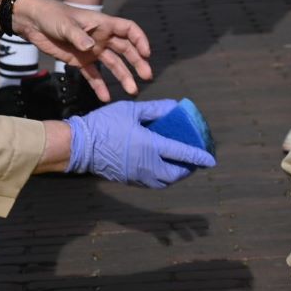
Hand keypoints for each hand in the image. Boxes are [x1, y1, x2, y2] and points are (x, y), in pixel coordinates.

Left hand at [7, 0, 152, 101]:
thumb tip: (91, 47)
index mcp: (102, 24)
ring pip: (113, 64)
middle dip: (137, 63)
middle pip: (125, 50)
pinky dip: (99, 87)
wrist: (32, 22)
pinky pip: (93, 75)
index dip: (139, 40)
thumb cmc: (50, 15)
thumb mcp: (64, 23)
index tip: (146, 53)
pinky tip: (106, 98)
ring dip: (123, 76)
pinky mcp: (80, 61)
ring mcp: (92, 50)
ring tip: (132, 91)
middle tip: (146, 77)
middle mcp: (101, 38)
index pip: (128, 30)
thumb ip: (78, 36)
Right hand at [66, 99, 215, 188]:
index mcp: (150, 146)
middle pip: (176, 173)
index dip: (199, 156)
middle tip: (194, 160)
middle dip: (189, 169)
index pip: (182, 153)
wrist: (79, 146)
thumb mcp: (131, 110)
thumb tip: (175, 107)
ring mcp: (138, 176)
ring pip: (165, 182)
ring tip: (180, 165)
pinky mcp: (129, 180)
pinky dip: (162, 178)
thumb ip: (156, 109)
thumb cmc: (104, 124)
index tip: (211, 160)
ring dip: (176, 175)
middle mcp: (147, 165)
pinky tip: (161, 168)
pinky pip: (152, 183)